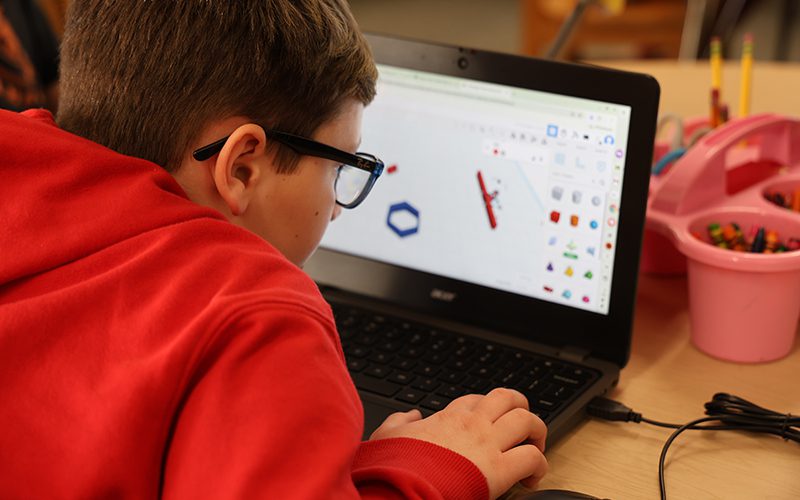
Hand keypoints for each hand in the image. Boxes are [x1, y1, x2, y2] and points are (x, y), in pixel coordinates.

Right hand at [370, 388, 547, 498]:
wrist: (400, 486)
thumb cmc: (393, 465)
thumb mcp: (387, 434)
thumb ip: (400, 421)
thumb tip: (411, 415)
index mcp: (448, 417)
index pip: (476, 400)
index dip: (487, 408)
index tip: (489, 422)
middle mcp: (472, 424)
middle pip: (508, 398)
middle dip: (521, 408)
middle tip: (523, 427)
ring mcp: (487, 444)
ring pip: (527, 420)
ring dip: (537, 432)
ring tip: (535, 449)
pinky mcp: (498, 470)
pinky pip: (532, 458)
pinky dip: (539, 467)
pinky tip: (531, 479)